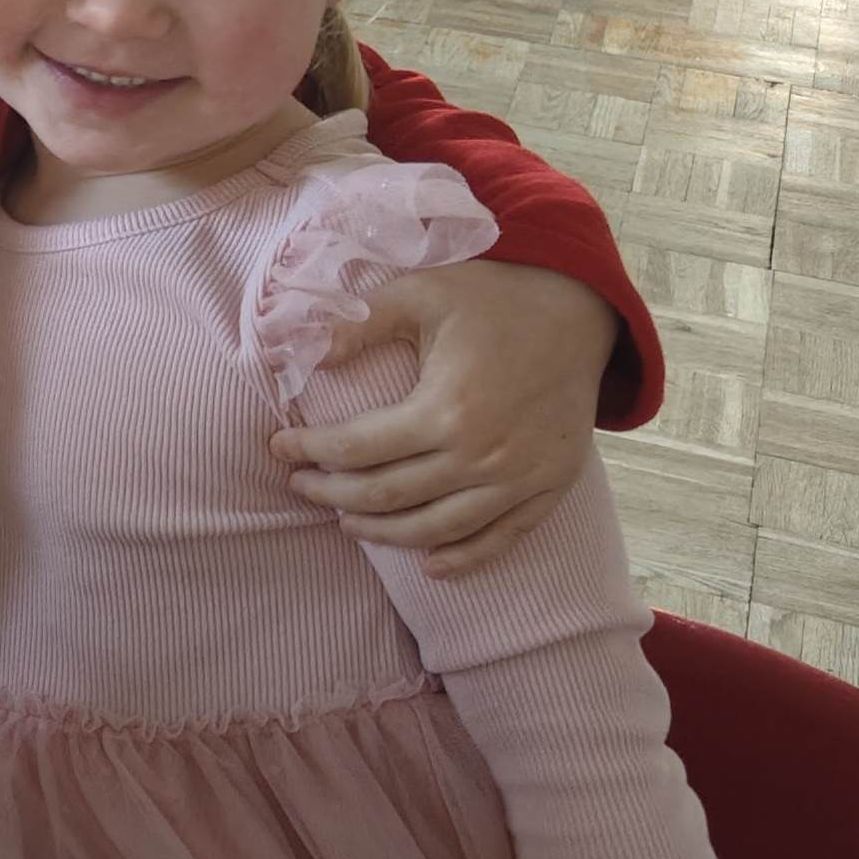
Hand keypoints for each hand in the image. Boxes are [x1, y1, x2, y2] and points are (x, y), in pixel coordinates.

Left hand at [274, 260, 613, 575]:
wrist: (579, 310)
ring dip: (385, 533)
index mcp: (447, 408)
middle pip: (389, 496)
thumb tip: (308, 354)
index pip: (357, 449)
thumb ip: (362, 322)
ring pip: (437, 528)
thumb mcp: (422, 292)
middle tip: (300, 486)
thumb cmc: (493, 298)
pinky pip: (502, 537)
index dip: (309, 451)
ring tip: (347, 522)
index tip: (279, 447)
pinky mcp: (550, 485)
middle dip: (333, 496)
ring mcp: (520, 477)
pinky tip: (429, 566)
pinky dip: (464, 558)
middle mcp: (483, 454)